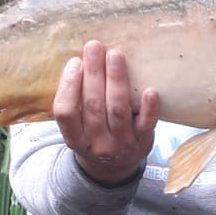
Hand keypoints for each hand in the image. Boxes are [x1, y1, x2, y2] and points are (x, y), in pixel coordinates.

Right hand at [53, 40, 159, 185]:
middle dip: (93, 73)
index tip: (74, 62)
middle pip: (93, 105)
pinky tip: (150, 90)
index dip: (68, 86)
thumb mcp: (78, 127)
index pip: (66, 112)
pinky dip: (149, 107)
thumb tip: (79, 60)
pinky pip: (146, 123)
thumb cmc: (95, 135)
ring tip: (115, 55)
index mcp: (75, 139)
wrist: (116, 168)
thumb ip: (77, 102)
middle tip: (94, 46)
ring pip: (117, 110)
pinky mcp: (142, 139)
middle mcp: (96, 143)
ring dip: (116, 80)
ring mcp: (121, 143)